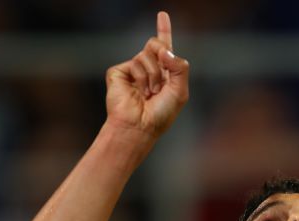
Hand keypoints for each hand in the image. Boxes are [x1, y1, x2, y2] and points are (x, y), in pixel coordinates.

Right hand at [104, 11, 189, 140]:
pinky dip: (141, 78)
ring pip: (146, 55)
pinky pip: (134, 63)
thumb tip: (164, 49)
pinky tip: (138, 93)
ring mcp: (132, 70)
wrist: (139, 127)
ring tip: (150, 94)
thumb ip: (179, 67)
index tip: (162, 15)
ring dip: (153, 75)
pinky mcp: (118, 72)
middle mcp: (148, 69)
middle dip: (162, 54)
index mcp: (164, 74)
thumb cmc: (160, 114)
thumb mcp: (180, 91)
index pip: (165, 49)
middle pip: (156, 44)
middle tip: (162, 77)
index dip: (164, 31)